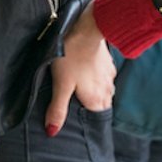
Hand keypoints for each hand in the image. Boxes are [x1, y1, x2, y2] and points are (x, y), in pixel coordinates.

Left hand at [46, 3, 115, 135]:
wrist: (87, 30)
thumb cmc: (71, 57)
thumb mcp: (61, 85)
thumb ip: (57, 109)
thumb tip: (52, 132)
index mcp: (97, 99)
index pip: (95, 118)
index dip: (86, 120)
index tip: (77, 118)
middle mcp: (107, 91)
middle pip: (99, 104)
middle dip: (88, 106)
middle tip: (75, 102)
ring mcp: (109, 76)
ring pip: (102, 90)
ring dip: (92, 91)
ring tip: (78, 86)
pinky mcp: (108, 63)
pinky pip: (102, 76)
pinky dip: (94, 77)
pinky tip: (83, 70)